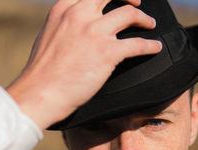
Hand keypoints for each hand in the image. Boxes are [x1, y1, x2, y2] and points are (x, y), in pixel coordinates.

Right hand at [6, 0, 161, 129]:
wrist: (41, 92)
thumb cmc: (43, 72)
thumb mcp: (49, 35)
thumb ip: (65, 25)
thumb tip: (76, 28)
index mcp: (64, 9)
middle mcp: (80, 15)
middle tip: (138, 3)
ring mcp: (94, 32)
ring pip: (129, 14)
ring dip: (144, 19)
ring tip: (150, 24)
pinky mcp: (107, 52)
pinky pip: (137, 44)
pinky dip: (150, 46)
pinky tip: (155, 48)